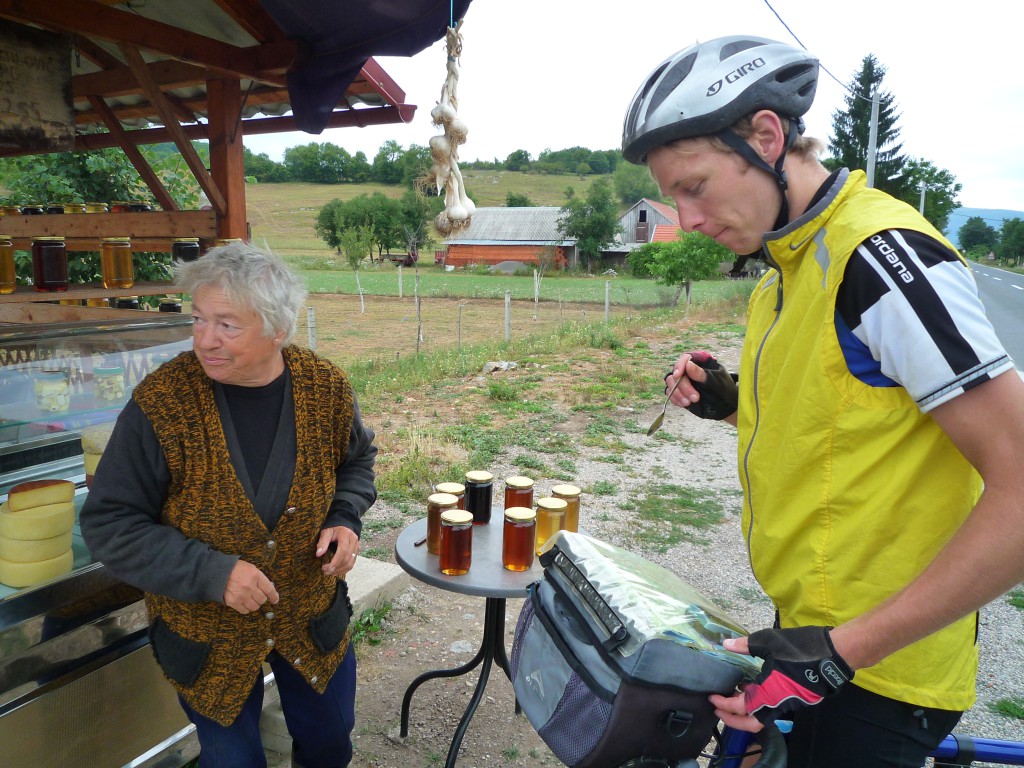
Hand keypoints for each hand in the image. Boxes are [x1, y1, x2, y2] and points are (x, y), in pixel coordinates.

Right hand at [223, 560, 278, 613]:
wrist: (218, 572)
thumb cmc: (235, 568)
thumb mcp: (251, 568)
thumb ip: (259, 578)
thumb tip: (267, 588)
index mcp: (255, 576)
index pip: (269, 589)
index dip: (274, 596)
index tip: (275, 600)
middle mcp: (250, 587)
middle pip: (262, 599)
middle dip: (262, 599)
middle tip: (259, 597)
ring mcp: (242, 595)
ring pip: (255, 606)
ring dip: (255, 604)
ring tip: (252, 600)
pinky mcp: (234, 602)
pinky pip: (244, 610)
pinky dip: (246, 609)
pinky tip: (245, 604)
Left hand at [317, 525, 359, 576]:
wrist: (344, 524)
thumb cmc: (334, 528)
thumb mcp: (326, 531)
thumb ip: (322, 542)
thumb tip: (318, 554)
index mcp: (346, 535)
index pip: (343, 551)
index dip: (335, 562)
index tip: (326, 568)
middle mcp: (353, 541)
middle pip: (347, 559)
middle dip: (336, 568)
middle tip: (325, 571)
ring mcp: (356, 547)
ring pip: (351, 563)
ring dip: (340, 570)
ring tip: (329, 573)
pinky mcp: (356, 552)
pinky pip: (352, 563)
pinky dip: (344, 570)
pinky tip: (336, 572)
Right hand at [665, 351, 736, 419]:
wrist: (725, 405)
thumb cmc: (724, 390)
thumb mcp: (716, 382)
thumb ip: (702, 374)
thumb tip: (688, 364)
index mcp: (700, 362)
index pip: (686, 358)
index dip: (680, 366)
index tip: (678, 376)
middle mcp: (689, 369)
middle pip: (677, 373)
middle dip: (683, 386)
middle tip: (695, 398)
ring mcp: (683, 380)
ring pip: (671, 383)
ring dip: (677, 393)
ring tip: (688, 403)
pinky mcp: (680, 391)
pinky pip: (670, 393)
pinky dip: (675, 399)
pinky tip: (683, 404)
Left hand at [731, 626, 853, 724]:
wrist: (833, 654)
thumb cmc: (800, 648)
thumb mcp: (768, 642)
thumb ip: (745, 645)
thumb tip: (726, 644)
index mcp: (768, 692)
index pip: (740, 706)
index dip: (724, 704)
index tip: (712, 697)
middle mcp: (778, 703)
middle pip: (752, 723)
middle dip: (734, 720)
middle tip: (719, 709)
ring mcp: (790, 703)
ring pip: (764, 716)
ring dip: (746, 711)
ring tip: (734, 695)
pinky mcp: (798, 699)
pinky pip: (774, 707)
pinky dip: (760, 703)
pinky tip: (754, 687)